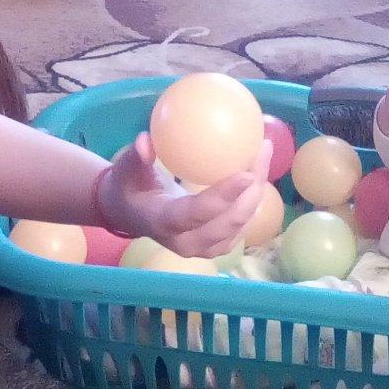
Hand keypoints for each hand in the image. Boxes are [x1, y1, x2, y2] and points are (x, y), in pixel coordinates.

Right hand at [97, 133, 269, 257]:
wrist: (129, 212)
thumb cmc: (128, 186)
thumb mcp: (124, 169)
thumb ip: (136, 156)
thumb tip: (146, 140)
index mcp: (163, 223)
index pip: (196, 214)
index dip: (223, 197)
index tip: (246, 173)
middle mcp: (185, 242)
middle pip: (227, 222)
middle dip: (251, 190)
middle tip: (262, 149)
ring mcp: (202, 248)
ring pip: (240, 224)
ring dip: (257, 191)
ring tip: (263, 152)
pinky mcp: (215, 245)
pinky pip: (241, 224)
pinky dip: (252, 198)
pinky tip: (258, 168)